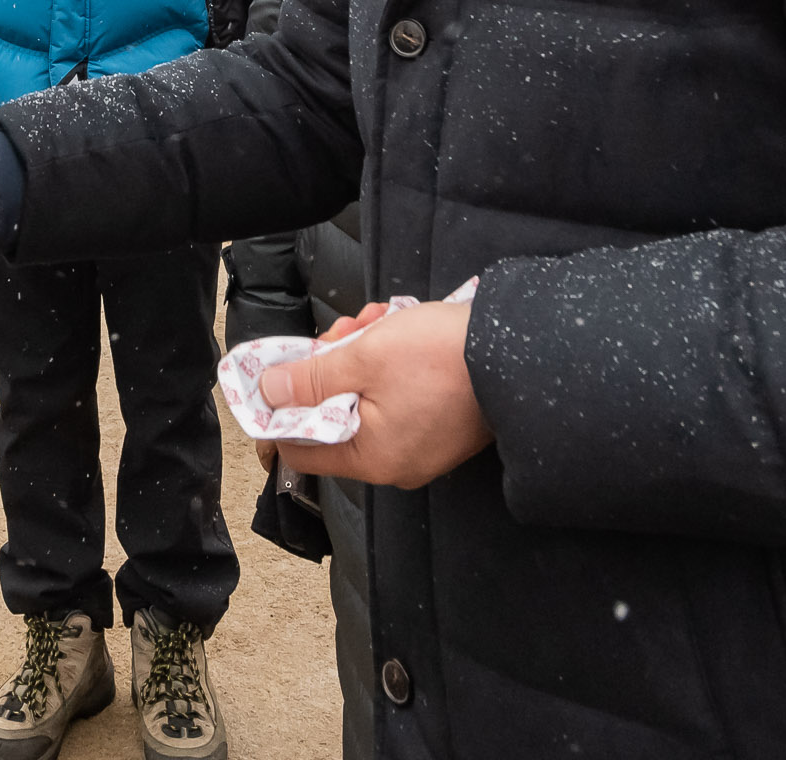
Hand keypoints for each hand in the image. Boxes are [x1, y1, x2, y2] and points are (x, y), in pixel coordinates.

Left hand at [257, 299, 491, 489]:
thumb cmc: (441, 356)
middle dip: (328, 368)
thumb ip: (310, 378)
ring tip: (374, 323)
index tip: (280, 370)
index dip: (282, 408)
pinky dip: (387, 367)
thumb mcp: (364, 357)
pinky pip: (395, 400)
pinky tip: (394, 333)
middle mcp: (395, 462)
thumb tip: (266, 393)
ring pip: (364, 401)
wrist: (518, 350)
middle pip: (333, 417)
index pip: (301, 448)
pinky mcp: (440, 426)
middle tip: (341, 332)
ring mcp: (421, 446)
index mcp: (373, 457)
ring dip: (358, 358)